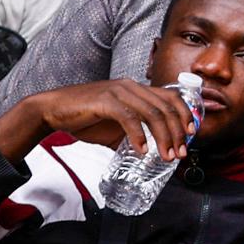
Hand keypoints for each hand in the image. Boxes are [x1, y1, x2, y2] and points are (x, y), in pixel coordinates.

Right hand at [11, 79, 195, 158]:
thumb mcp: (115, 127)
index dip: (185, 116)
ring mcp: (119, 91)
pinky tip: (141, 150)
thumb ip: (133, 134)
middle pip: (166, 108)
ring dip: (163, 137)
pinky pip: (129, 118)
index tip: (190, 136)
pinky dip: (138, 136)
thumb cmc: (84, 117)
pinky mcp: (105, 100)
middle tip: (179, 154)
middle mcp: (132, 87)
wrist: (53, 110)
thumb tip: (150, 153)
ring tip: (165, 156)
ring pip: (152, 113)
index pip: (171, 99)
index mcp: (137, 90)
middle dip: (177, 133)